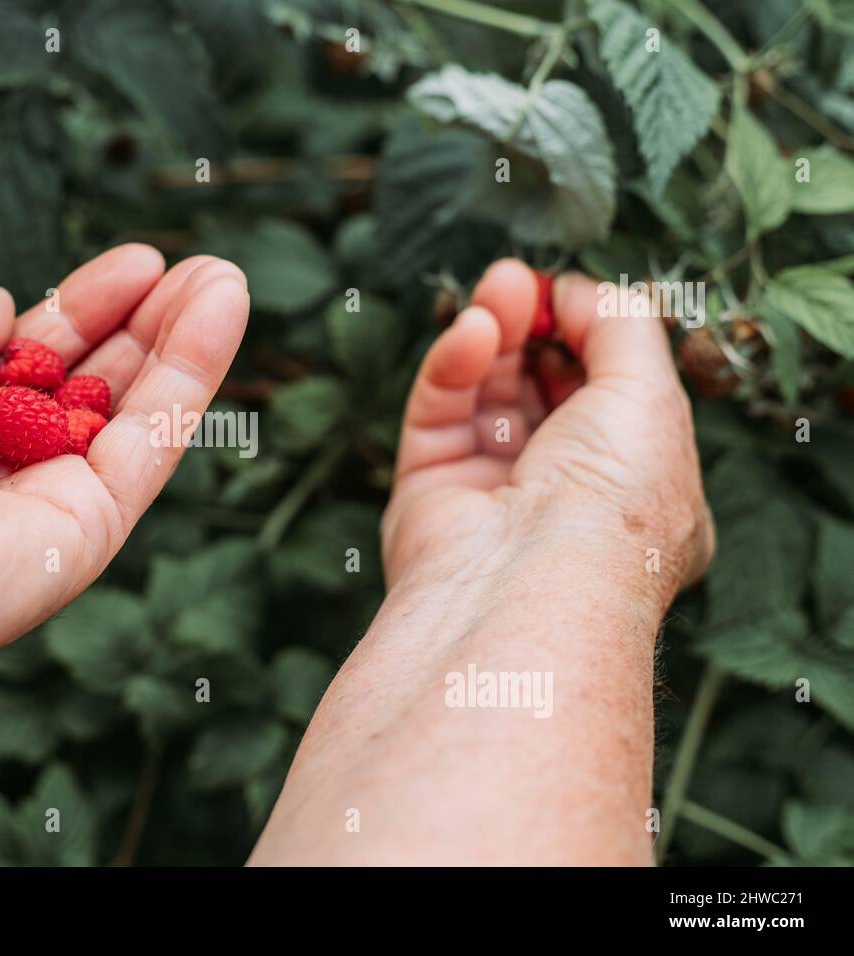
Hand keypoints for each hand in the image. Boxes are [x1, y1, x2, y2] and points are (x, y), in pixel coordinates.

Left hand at [0, 245, 248, 689]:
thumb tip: (6, 307)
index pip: (19, 361)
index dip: (76, 310)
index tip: (131, 264)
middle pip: (82, 386)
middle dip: (137, 324)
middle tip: (192, 264)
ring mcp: (38, 507)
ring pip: (127, 414)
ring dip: (180, 342)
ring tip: (224, 274)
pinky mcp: (83, 534)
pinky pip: (149, 444)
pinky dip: (190, 376)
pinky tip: (221, 308)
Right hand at [382, 259, 713, 615]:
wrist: (531, 583)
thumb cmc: (612, 506)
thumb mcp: (652, 395)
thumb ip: (621, 326)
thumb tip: (579, 290)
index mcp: (637, 489)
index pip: (611, 395)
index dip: (593, 338)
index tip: (575, 296)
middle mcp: (563, 495)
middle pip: (543, 387)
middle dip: (536, 326)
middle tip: (521, 279)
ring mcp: (493, 493)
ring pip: (487, 393)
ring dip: (494, 332)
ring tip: (497, 286)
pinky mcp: (429, 489)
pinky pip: (440, 411)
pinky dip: (453, 365)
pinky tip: (472, 330)